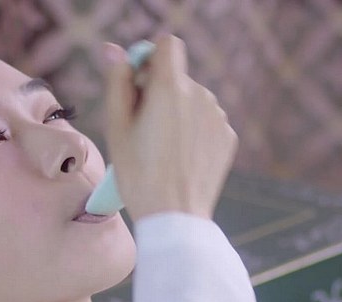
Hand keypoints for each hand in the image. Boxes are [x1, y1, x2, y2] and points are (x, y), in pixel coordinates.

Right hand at [101, 33, 237, 221]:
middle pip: (178, 76)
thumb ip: (117, 81)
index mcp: (170, 88)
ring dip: (178, 113)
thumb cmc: (138, 173)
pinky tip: (181, 158)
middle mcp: (200, 95)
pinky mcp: (228, 137)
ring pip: (193, 100)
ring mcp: (218, 116)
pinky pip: (207, 121)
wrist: (174, 216)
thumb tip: (113, 50)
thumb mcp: (117, 127)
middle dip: (160, 92)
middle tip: (144, 129)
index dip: (150, 59)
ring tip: (163, 149)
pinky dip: (194, 132)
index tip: (139, 84)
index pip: (167, 45)